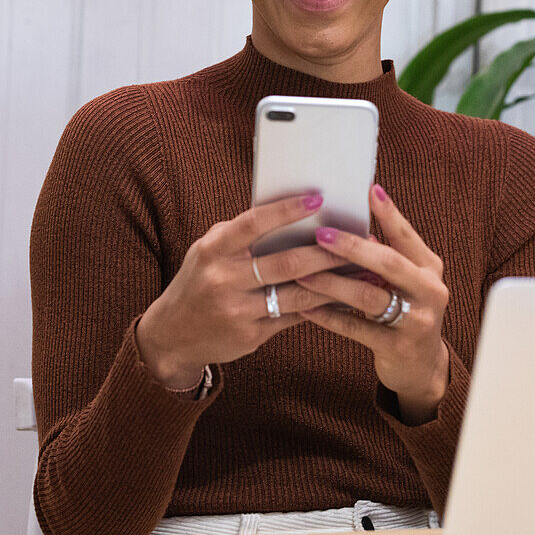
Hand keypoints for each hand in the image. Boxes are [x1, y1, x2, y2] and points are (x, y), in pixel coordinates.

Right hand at [135, 193, 342, 388]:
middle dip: (326, 251)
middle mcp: (224, 281)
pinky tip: (344, 296)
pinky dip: (321, 305)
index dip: (286, 210)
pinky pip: (294, 317)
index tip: (317, 199)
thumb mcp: (208, 250)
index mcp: (213, 250)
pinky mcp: (251, 336)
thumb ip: (241, 234)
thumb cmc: (199, 280)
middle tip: (359, 239)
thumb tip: (290, 212)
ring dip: (334, 281)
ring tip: (362, 269)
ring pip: (297, 293)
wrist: (171, 335)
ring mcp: (238, 312)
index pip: (253, 224)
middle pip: (286, 262)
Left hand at [294, 184, 450, 422]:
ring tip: (303, 272)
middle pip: (388, 263)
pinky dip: (329, 316)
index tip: (369, 190)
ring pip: (369, 296)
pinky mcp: (398, 348)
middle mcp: (429, 291)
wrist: (422, 367)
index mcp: (429, 268)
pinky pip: (356, 328)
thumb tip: (356, 230)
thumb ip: (387, 257)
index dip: (389, 213)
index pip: (406, 236)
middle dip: (352, 247)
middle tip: (320, 235)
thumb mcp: (405, 282)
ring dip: (332, 283)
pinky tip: (305, 307)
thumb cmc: (405, 312)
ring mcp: (416, 321)